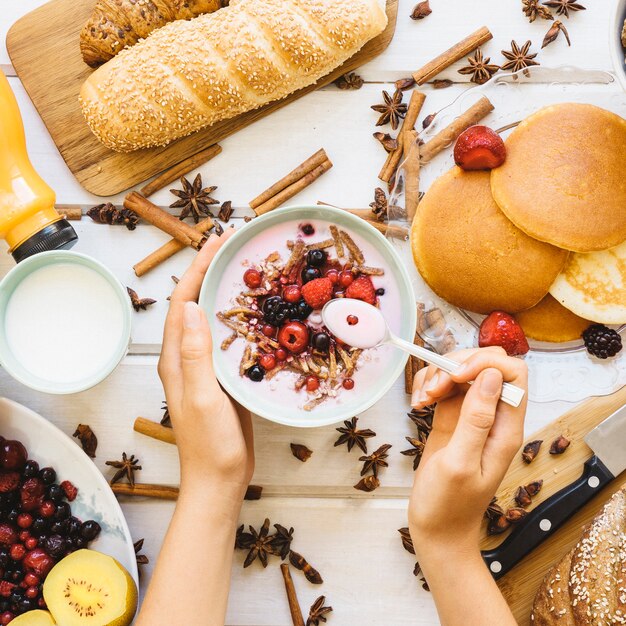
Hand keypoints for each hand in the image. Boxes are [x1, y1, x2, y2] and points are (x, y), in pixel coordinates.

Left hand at [158, 231, 253, 495]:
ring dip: (225, 290)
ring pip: (213, 318)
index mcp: (176, 359)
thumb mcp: (204, 399)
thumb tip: (193, 308)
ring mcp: (205, 367)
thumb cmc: (210, 446)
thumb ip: (196, 356)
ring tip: (246, 268)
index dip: (198, 268)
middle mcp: (187, 358)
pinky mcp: (223, 377)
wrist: (219, 480)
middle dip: (210, 270)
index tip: (218, 242)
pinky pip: (229, 338)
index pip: (183, 302)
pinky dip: (240, 317)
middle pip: (195, 303)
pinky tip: (259, 312)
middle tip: (234, 245)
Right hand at [408, 347, 526, 558]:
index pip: (512, 373)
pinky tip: (418, 404)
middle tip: (432, 391)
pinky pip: (444, 386)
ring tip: (421, 401)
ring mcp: (472, 415)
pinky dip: (428, 385)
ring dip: (437, 375)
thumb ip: (476, 419)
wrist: (437, 529)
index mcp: (506, 428)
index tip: (454, 378)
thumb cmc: (448, 505)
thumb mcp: (460, 463)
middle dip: (455, 366)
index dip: (484, 364)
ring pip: (461, 371)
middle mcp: (493, 416)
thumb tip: (490, 375)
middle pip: (485, 365)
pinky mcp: (452, 417)